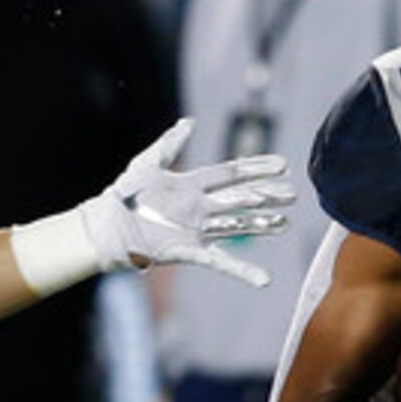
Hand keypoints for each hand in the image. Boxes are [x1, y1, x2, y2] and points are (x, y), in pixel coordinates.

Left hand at [83, 119, 293, 286]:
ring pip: (237, 226)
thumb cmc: (124, 194)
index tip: (281, 165)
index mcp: (192, 185)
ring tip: (285, 222)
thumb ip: (170, 143)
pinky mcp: (190, 251)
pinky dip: (242, 271)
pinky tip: (263, 280)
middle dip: (267, 196)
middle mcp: (200, 208)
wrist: (107, 227)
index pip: (231, 174)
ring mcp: (197, 230)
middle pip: (240, 200)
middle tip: (293, 194)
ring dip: (261, 225)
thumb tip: (188, 122)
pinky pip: (221, 262)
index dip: (255, 168)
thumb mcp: (148, 162)